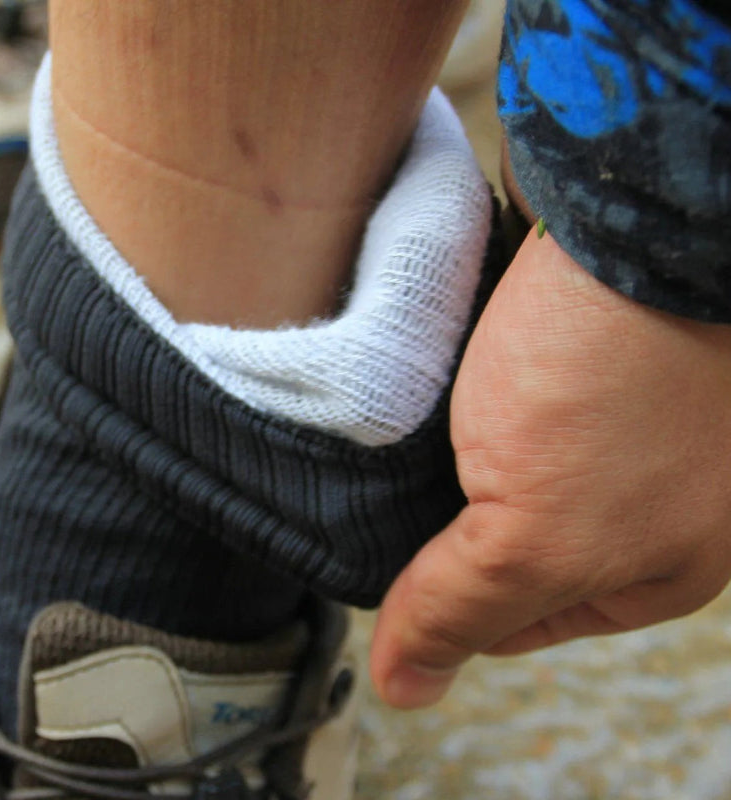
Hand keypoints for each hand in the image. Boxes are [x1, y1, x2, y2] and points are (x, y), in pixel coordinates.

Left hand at [370, 230, 730, 708]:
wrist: (635, 215)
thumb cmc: (611, 377)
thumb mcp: (536, 532)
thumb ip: (466, 611)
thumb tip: (406, 691)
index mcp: (656, 562)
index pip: (520, 620)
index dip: (449, 608)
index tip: (397, 580)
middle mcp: (641, 497)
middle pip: (508, 546)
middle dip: (445, 533)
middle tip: (386, 505)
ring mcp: (610, 425)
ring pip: (497, 478)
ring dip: (441, 468)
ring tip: (399, 448)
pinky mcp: (571, 366)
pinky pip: (492, 413)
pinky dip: (448, 412)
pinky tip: (421, 399)